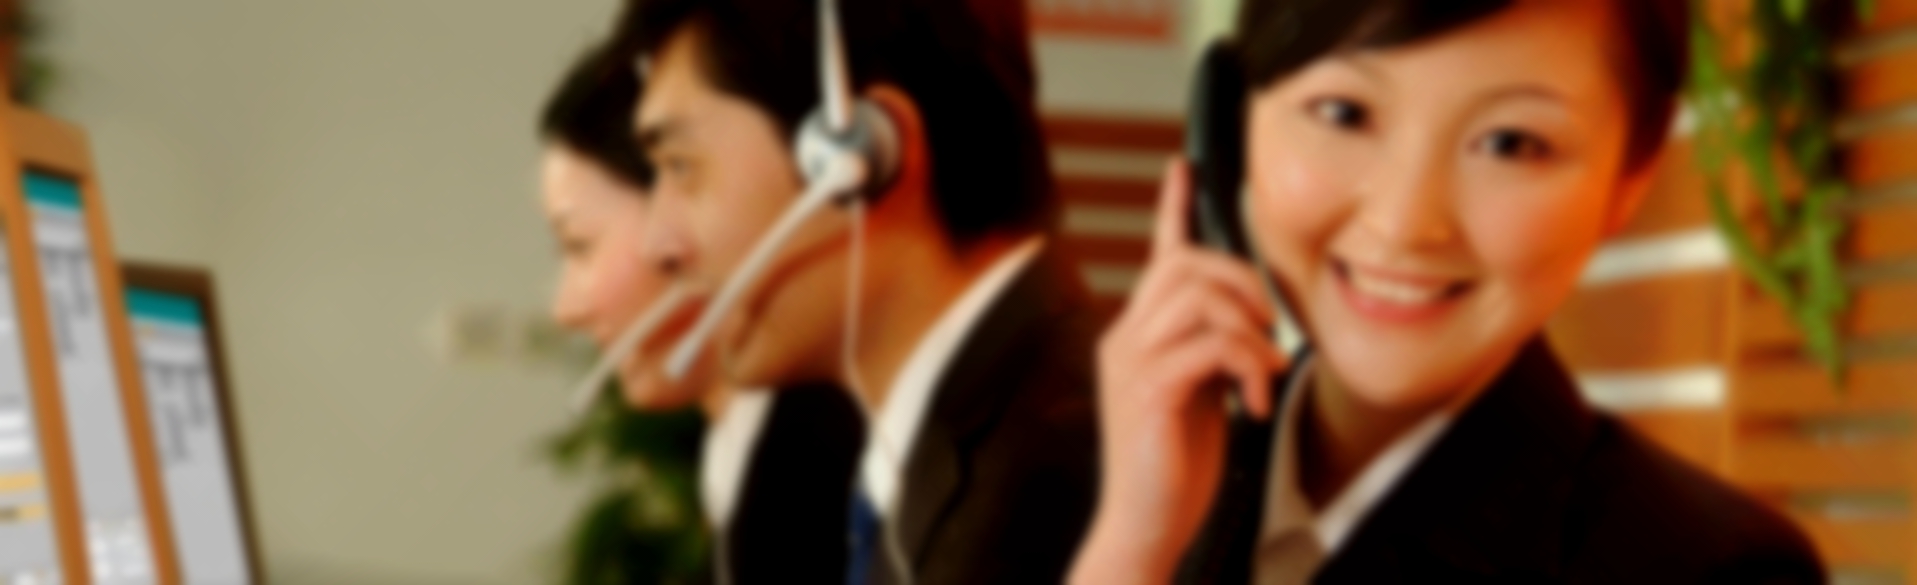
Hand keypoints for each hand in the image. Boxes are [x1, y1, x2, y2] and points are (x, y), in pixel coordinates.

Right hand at [1070, 160, 1285, 584]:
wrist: (1144, 526)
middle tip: (1272, 329)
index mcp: (1137, 336)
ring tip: (1266, 371)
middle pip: (1185, 263)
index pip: (1156, 256)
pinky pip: (1209, 344)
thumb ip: (1213, 354)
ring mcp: (1131, 361)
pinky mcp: (1147, 390)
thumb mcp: (1199, 397)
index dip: (1173, 207)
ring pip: (1198, 296)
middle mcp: (1125, 338)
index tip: (1185, 165)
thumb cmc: (1173, 469)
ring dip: (1251, 327)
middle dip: (1243, 281)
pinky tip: (1254, 398)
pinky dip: (1247, 364)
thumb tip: (1254, 329)